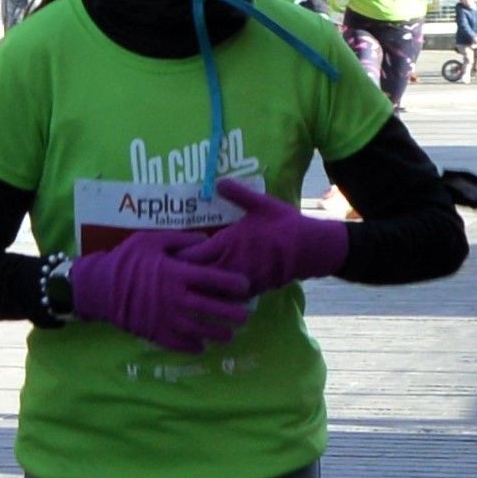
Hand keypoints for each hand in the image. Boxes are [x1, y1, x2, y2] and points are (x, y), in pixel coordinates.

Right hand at [64, 227, 254, 353]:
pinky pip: (181, 344)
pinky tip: (202, 346)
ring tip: (229, 335)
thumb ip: (181, 239)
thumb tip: (206, 241)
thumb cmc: (127, 260)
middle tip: (245, 316)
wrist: (99, 286)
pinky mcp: (156, 333)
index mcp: (178, 273)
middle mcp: (176, 298)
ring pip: (201, 331)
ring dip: (219, 334)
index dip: (234, 283)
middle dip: (233, 314)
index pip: (215, 279)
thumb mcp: (151, 240)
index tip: (245, 286)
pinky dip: (194, 347)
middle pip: (213, 309)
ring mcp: (167, 319)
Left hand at [185, 174, 355, 303]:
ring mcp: (241, 280)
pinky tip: (212, 293)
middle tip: (168, 273)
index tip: (166, 255)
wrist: (310, 248)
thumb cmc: (284, 224)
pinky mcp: (253, 290)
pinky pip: (229, 296)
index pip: (191, 256)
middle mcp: (230, 265)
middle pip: (196, 276)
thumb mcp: (261, 204)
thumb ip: (237, 194)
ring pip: (211, 290)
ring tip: (187, 285)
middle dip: (183, 275)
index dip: (177, 257)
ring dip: (200, 287)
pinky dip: (219, 295)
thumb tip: (218, 181)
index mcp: (226, 244)